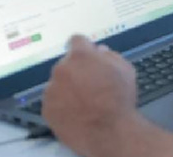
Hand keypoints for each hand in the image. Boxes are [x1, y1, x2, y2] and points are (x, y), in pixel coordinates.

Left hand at [43, 35, 138, 156]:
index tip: (86, 54)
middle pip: (66, 63)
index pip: (76, 40)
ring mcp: (52, 90)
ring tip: (83, 102)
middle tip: (89, 84)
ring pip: (58, 83)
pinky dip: (61, 105)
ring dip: (67, 87)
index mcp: (80, 55)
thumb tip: (100, 52)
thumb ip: (110, 56)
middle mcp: (62, 69)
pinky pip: (52, 102)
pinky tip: (76, 112)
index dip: (83, 47)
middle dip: (76, 70)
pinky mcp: (47, 109)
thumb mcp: (125, 69)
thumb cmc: (119, 99)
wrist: (109, 132)